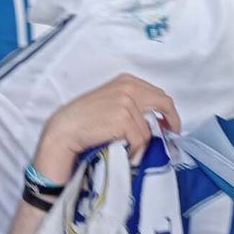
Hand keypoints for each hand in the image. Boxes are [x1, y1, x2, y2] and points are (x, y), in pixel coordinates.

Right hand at [31, 74, 181, 184]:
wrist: (63, 131)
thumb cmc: (82, 122)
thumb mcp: (109, 104)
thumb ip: (131, 106)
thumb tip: (156, 123)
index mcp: (126, 81)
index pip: (158, 94)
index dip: (168, 112)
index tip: (170, 126)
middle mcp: (128, 86)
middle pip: (164, 104)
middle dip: (169, 122)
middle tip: (168, 137)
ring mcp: (126, 101)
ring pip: (149, 130)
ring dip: (142, 145)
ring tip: (128, 150)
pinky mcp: (123, 118)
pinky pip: (140, 140)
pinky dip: (135, 151)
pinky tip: (123, 153)